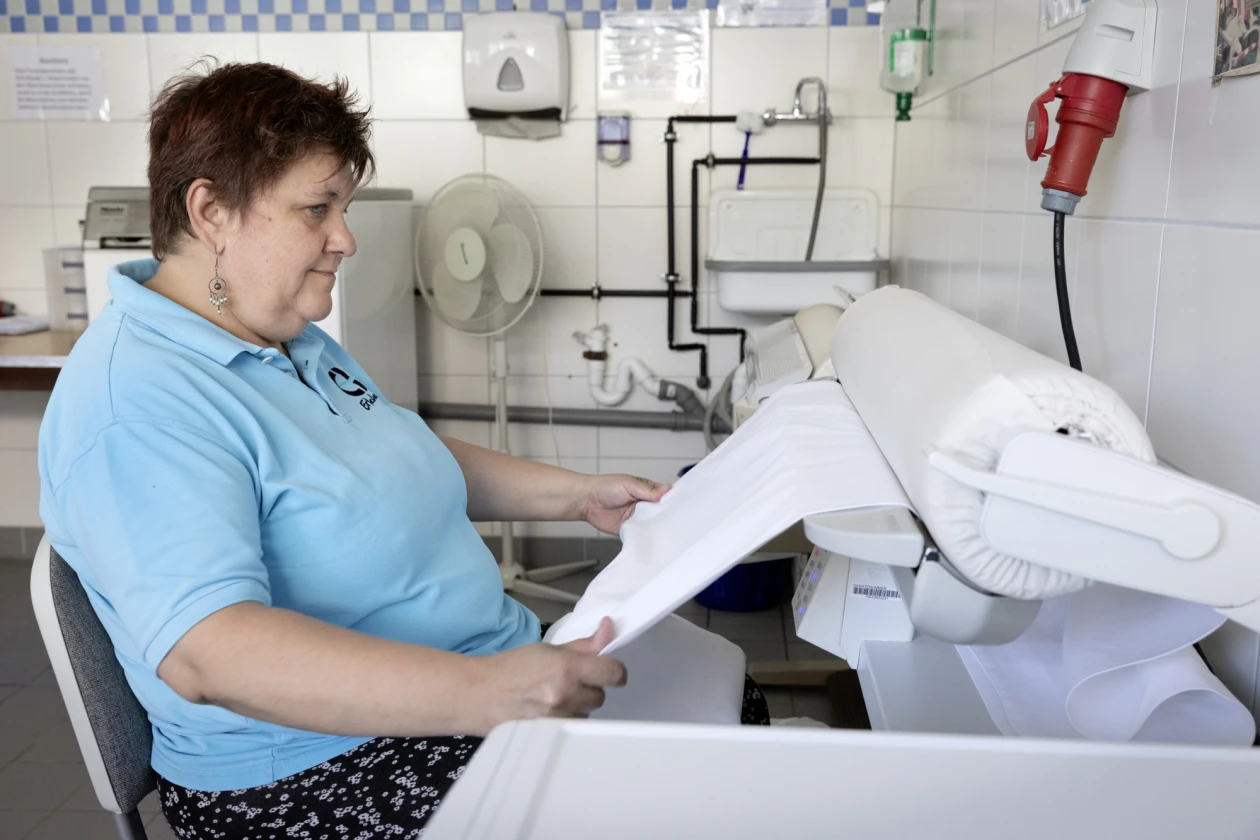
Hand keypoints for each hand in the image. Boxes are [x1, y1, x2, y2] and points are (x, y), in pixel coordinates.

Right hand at [473, 618, 627, 732]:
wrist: (477, 695)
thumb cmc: (507, 669)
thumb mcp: (547, 649)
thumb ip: (583, 645)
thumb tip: (610, 630)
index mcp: (566, 667)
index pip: (613, 672)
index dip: (614, 670)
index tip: (608, 670)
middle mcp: (565, 694)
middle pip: (601, 695)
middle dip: (588, 687)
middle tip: (567, 681)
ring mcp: (557, 718)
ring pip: (587, 713)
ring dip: (577, 705)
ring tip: (552, 697)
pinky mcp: (550, 735)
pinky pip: (572, 727)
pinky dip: (565, 720)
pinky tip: (546, 711)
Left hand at [579, 473, 670, 535]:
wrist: (587, 501)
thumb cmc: (606, 487)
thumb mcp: (629, 484)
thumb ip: (648, 490)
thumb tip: (667, 489)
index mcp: (647, 491)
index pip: (666, 497)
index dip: (673, 502)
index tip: (683, 508)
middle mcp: (645, 505)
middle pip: (662, 513)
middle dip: (668, 518)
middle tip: (677, 524)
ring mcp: (638, 518)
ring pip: (653, 525)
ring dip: (658, 528)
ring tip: (668, 533)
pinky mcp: (630, 530)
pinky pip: (641, 535)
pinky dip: (646, 537)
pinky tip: (652, 539)